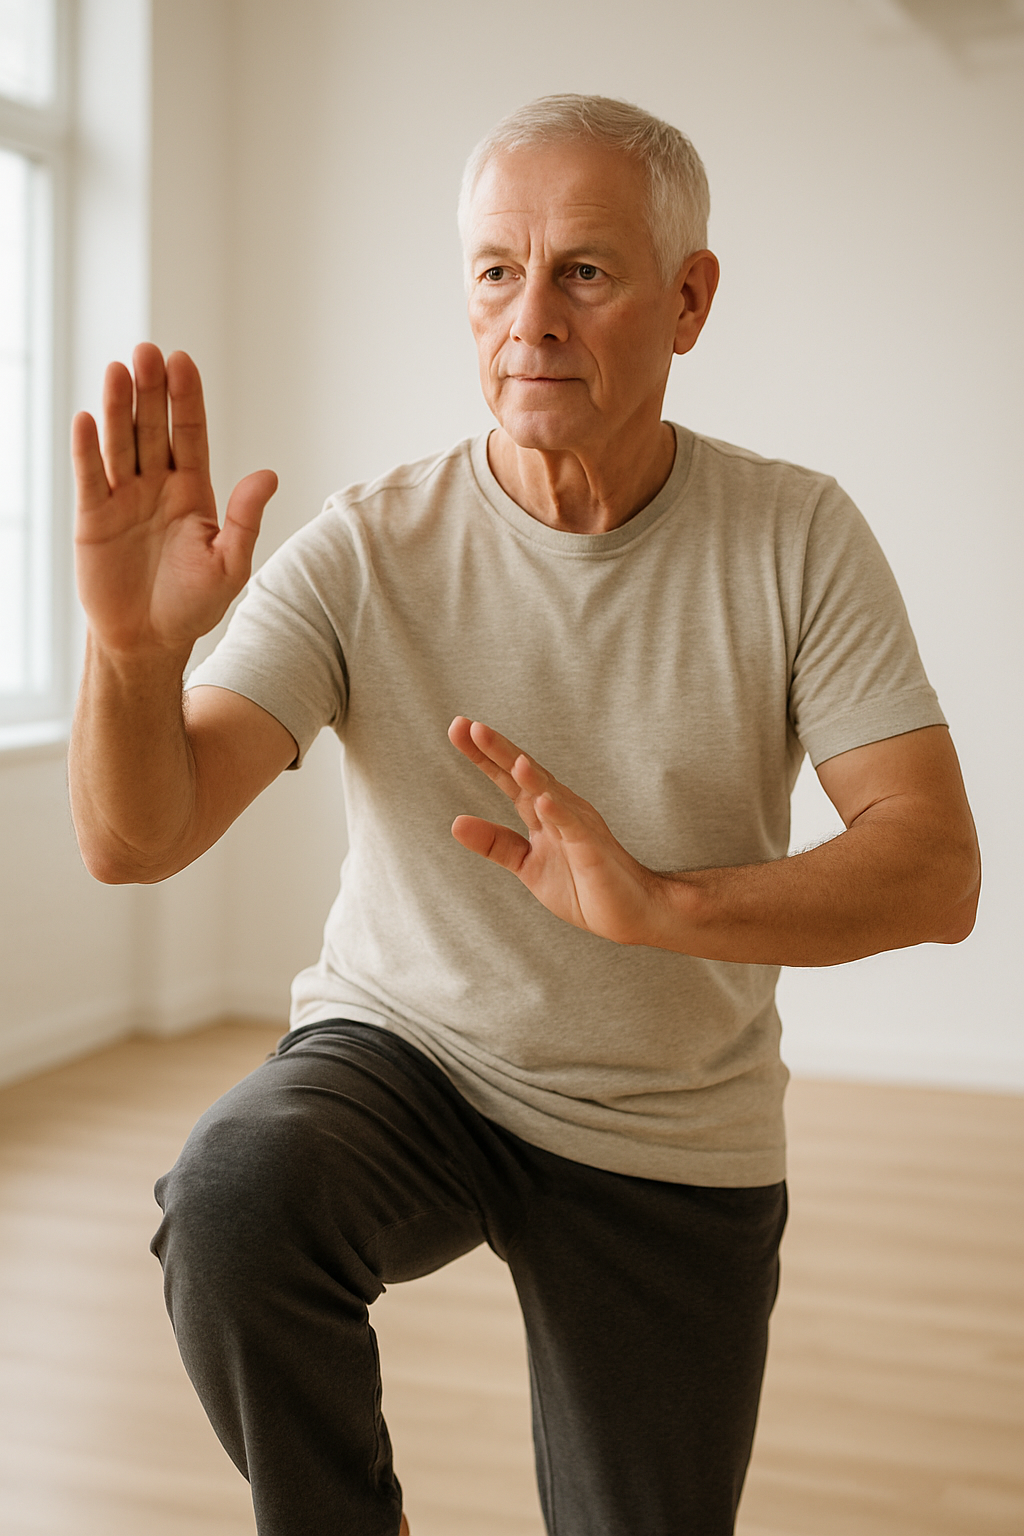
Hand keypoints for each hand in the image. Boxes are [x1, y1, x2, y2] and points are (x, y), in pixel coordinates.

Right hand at [72, 344, 276, 659]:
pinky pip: (89, 476)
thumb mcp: (229, 565)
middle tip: (148, 352)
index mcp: (194, 492)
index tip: (183, 361)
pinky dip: (87, 449)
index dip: (186, 399)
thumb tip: (268, 475)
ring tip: (118, 369)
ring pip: (120, 443)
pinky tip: (86, 418)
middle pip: (152, 428)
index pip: (190, 434)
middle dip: (151, 390)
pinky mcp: (93, 517)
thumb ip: (245, 520)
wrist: (148, 640)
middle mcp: (157, 487)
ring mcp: (123, 498)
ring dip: (117, 407)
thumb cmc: (193, 605)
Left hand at [448, 717, 665, 945]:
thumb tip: (456, 823)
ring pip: (551, 793)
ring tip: (510, 758)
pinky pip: (575, 828)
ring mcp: (578, 826)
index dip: (483, 755)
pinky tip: (544, 801)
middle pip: (526, 774)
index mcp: (543, 813)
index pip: (509, 778)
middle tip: (469, 726)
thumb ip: (495, 844)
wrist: (629, 912)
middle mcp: (560, 809)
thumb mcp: (527, 865)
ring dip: (530, 775)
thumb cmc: (582, 886)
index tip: (458, 728)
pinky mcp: (593, 849)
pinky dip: (559, 813)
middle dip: (499, 751)